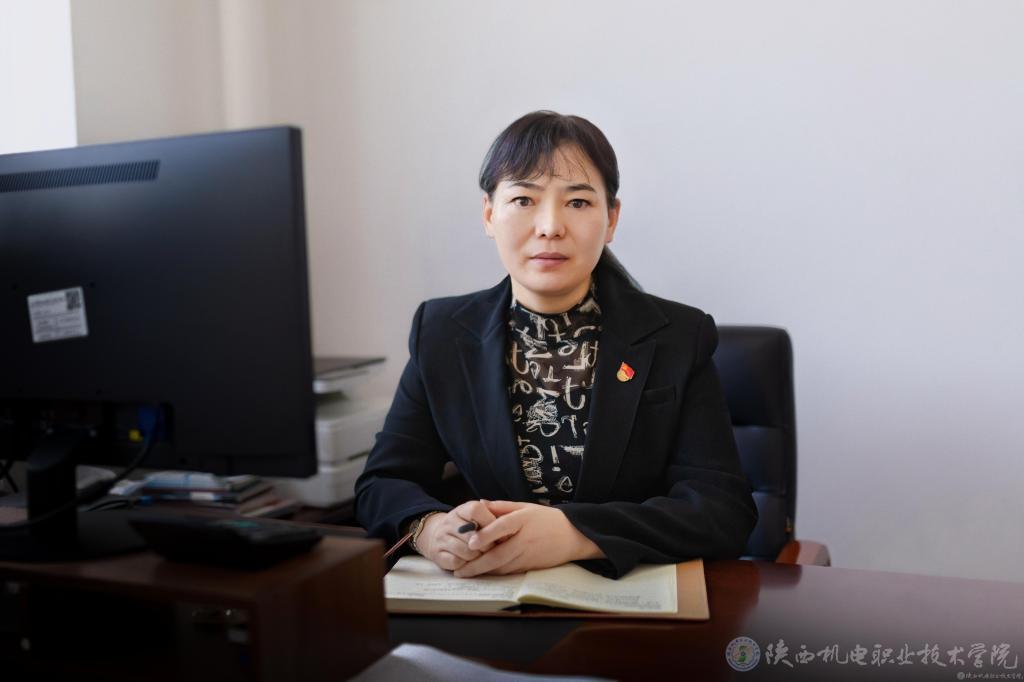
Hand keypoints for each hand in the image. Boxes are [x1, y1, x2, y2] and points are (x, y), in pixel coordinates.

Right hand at [415, 500, 497, 571]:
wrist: (437, 536)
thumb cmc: (467, 528)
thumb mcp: (477, 518)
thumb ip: (492, 519)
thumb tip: (507, 531)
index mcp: (462, 509)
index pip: (476, 510)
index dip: (491, 522)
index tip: (503, 534)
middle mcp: (449, 522)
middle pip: (473, 534)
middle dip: (488, 546)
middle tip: (496, 550)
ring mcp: (441, 538)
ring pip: (466, 551)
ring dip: (478, 557)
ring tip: (484, 557)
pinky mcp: (438, 554)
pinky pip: (457, 562)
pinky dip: (467, 565)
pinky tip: (471, 563)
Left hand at [453, 500, 603, 577]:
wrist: (574, 536)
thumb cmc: (548, 519)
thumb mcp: (526, 507)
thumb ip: (502, 507)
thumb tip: (480, 504)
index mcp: (523, 520)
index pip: (502, 527)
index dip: (486, 535)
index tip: (470, 542)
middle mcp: (525, 540)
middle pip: (498, 555)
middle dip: (477, 565)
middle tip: (459, 570)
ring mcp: (528, 556)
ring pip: (502, 567)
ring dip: (483, 572)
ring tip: (465, 573)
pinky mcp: (531, 566)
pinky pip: (509, 572)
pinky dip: (495, 574)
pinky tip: (482, 574)